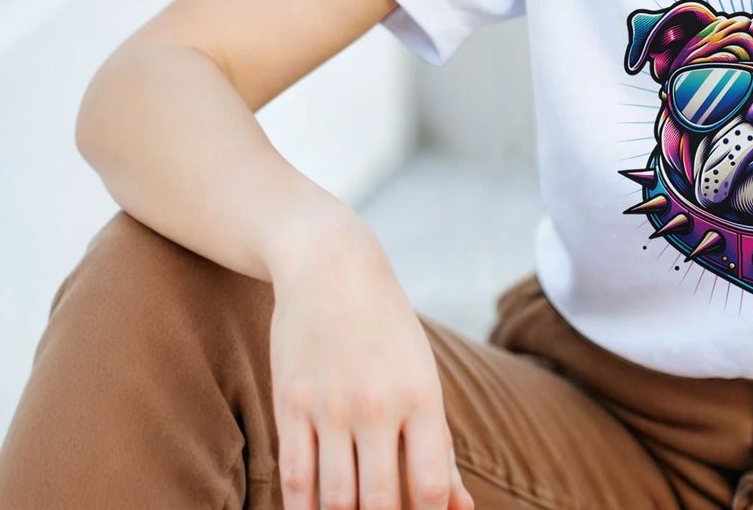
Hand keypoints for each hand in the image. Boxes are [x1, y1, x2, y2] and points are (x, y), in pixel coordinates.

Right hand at [267, 217, 475, 509]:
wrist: (332, 267)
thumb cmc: (388, 330)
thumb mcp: (424, 376)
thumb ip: (440, 446)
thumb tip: (463, 509)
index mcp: (421, 395)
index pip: (431, 485)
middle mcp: (377, 403)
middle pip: (380, 502)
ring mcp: (330, 406)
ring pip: (334, 501)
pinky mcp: (290, 404)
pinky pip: (293, 480)